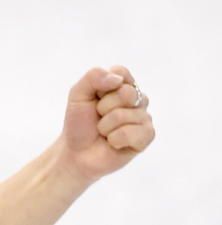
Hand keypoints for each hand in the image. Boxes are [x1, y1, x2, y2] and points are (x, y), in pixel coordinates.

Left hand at [60, 65, 154, 183]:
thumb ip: (93, 77)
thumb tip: (118, 80)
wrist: (76, 152)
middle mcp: (137, 99)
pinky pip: (131, 133)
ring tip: (104, 132)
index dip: (102, 87)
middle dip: (103, 108)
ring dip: (105, 127)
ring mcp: (144, 117)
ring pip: (124, 115)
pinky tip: (113, 143)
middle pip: (125, 93)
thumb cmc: (79, 122)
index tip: (94, 98)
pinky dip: (115, 139)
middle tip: (98, 117)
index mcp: (122, 85)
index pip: (121, 72)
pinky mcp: (147, 137)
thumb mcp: (78, 95)